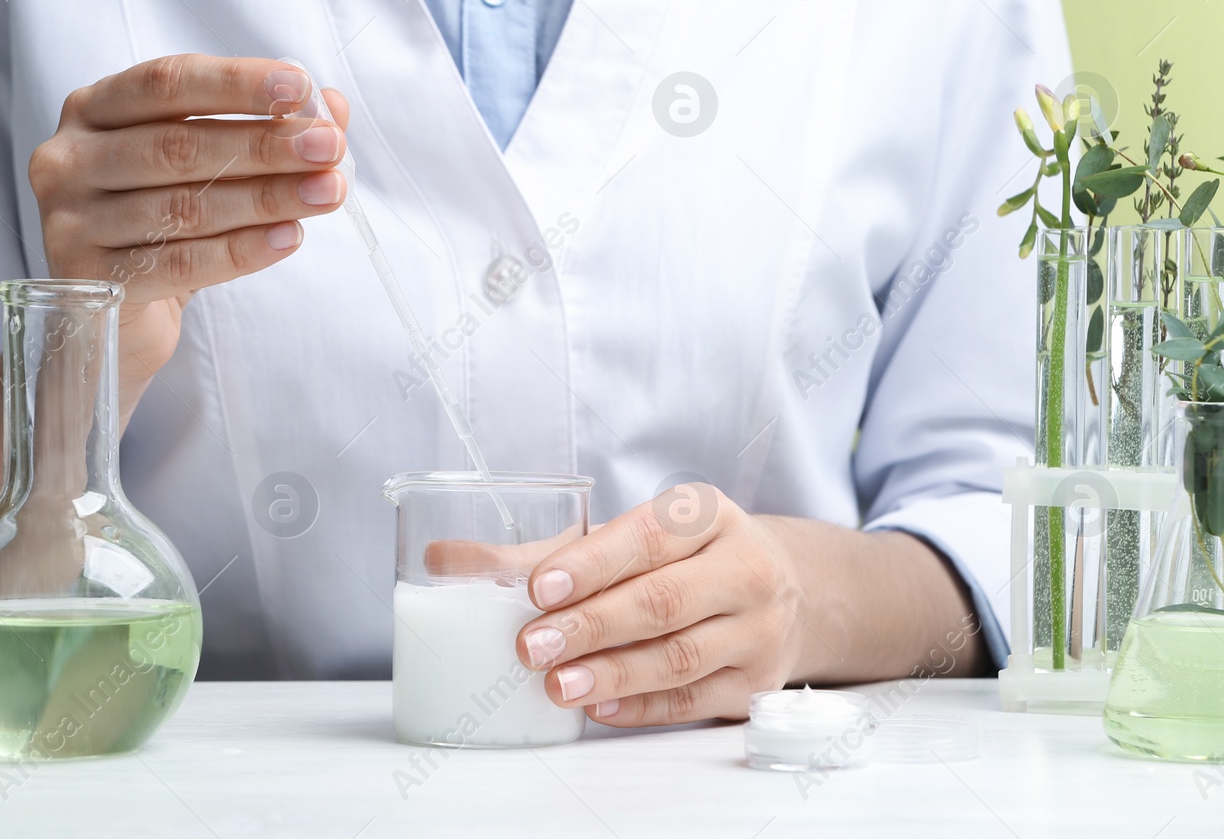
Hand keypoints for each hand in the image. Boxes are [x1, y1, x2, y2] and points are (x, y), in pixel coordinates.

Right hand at [29, 55, 348, 417]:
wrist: (109, 316)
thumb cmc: (158, 225)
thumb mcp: (202, 167)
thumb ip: (259, 128)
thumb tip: (331, 106)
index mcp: (92, 110)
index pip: (166, 83)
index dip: (236, 83)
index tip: (302, 87)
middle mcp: (68, 158)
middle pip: (178, 145)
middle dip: (265, 145)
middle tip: (329, 148)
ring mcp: (69, 222)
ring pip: (184, 207)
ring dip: (266, 198)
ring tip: (326, 193)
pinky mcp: (89, 281)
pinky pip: (179, 264)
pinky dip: (242, 250)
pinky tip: (289, 238)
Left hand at [514, 482, 986, 725]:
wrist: (783, 587)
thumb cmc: (680, 557)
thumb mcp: (625, 535)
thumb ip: (536, 552)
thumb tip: (441, 560)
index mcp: (705, 515)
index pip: (648, 537)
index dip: (591, 564)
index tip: (538, 588)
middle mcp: (743, 567)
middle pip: (663, 602)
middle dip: (592, 626)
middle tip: (531, 647)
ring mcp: (756, 629)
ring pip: (680, 657)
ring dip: (613, 674)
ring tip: (557, 686)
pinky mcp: (755, 683)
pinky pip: (694, 701)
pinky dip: (641, 708)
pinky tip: (597, 709)